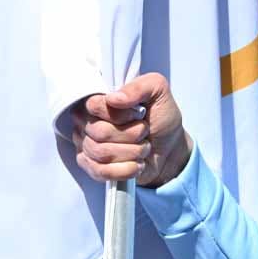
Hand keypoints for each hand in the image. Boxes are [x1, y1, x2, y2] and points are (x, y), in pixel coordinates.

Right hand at [70, 72, 192, 187]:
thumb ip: (140, 86)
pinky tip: (137, 164)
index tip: (139, 115)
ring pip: (101, 153)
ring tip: (143, 148)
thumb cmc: (160, 118)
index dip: (121, 114)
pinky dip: (126, 169)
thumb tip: (114, 98)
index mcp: (101, 101)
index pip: (94, 106)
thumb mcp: (158, 92)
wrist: (170, 148)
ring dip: (132, 152)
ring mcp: (88, 146)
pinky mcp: (93, 168)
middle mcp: (89, 122)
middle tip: (144, 132)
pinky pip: (101, 172)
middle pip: (99, 132)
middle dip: (132, 135)